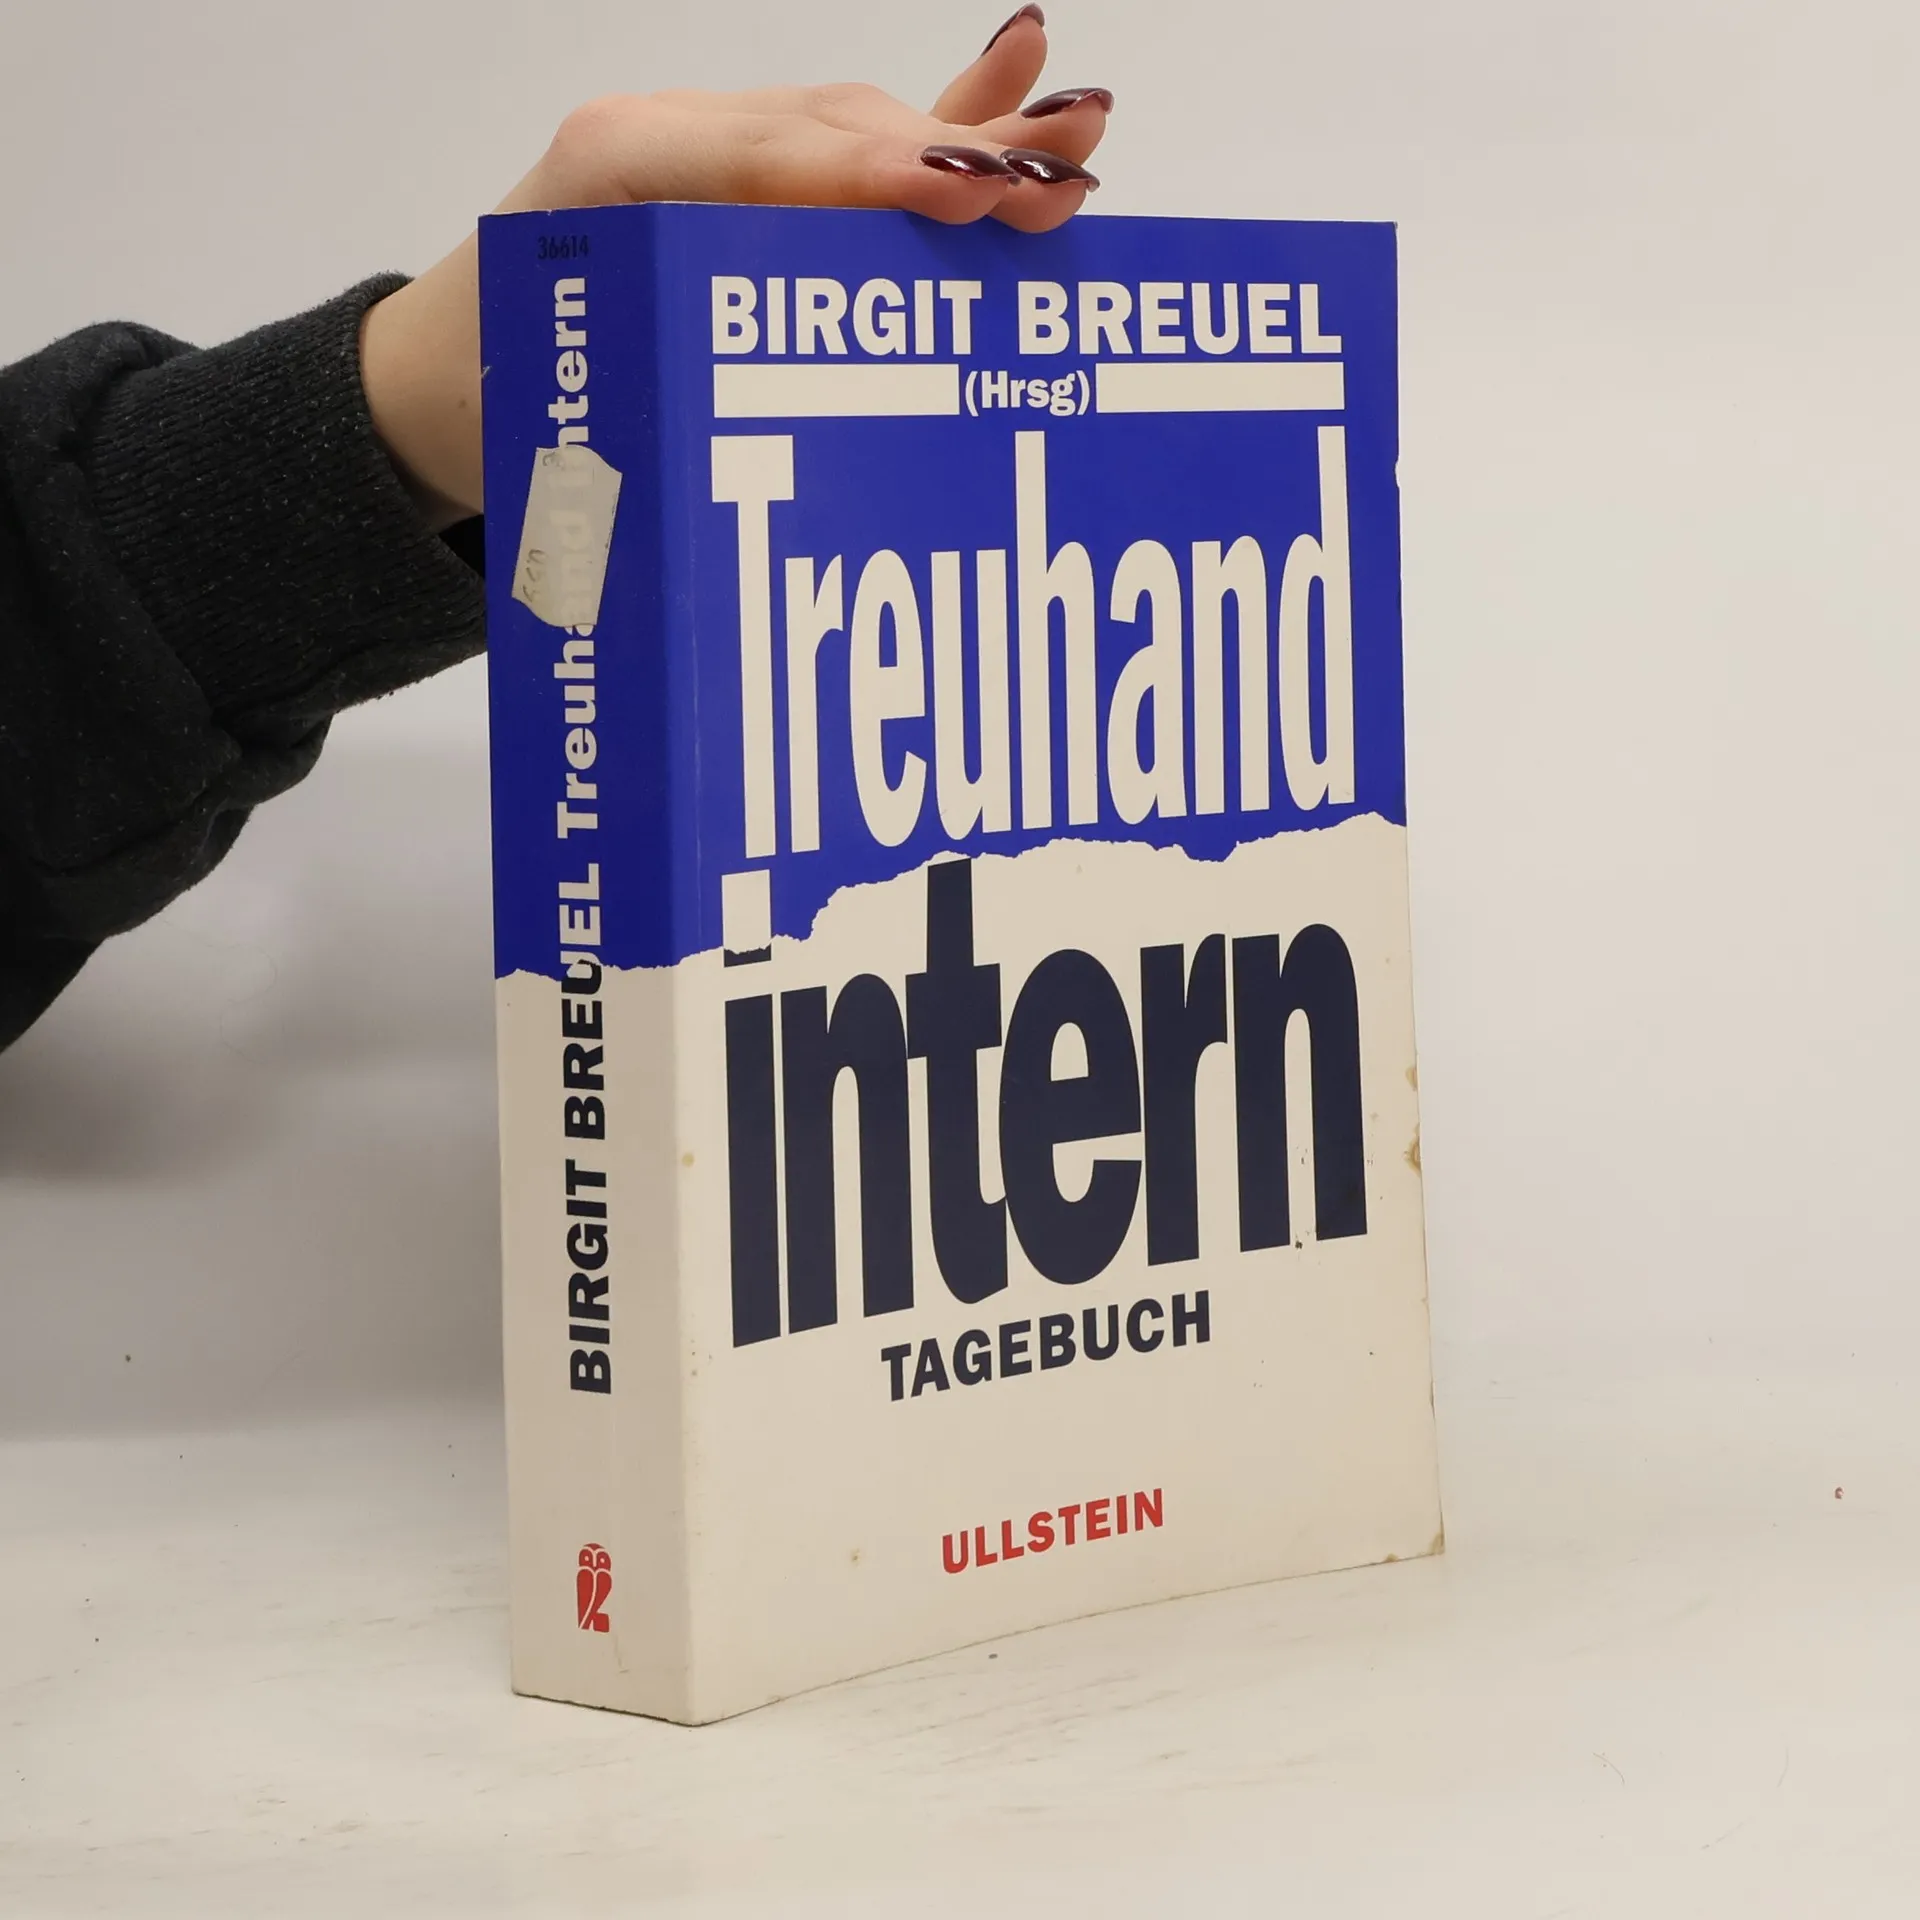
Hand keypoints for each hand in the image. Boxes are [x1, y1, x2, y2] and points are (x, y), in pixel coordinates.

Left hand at [360, 6, 1110, 527]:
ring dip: (970, 141)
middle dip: (945, 158)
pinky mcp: (750, 179)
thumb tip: (792, 483)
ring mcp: (715, 152)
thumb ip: (661, 426)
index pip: (762, 162)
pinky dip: (939, 114)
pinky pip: (852, 141)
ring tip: (1079, 139)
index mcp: (609, 180)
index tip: (960, 195)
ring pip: (858, 132)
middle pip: (831, 132)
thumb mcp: (568, 434)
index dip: (868, 176)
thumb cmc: (509, 408)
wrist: (442, 380)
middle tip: (1047, 190)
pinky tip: (1025, 68)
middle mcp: (669, 145)